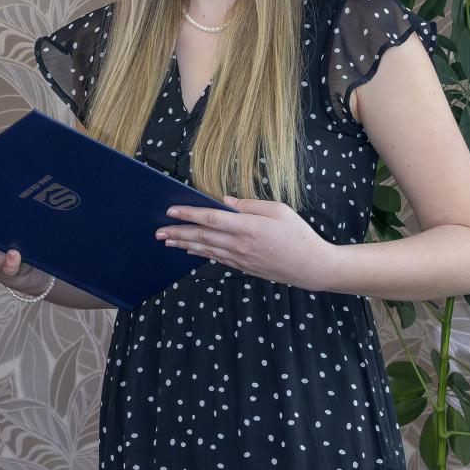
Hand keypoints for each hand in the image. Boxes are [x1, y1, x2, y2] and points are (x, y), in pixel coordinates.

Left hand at [155, 194, 336, 290]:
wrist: (311, 267)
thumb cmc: (298, 234)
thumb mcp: (279, 211)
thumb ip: (249, 205)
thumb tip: (225, 201)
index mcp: (248, 227)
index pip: (211, 219)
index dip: (189, 214)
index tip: (171, 210)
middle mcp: (240, 244)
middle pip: (202, 237)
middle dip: (178, 233)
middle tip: (158, 231)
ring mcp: (240, 259)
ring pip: (206, 250)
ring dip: (184, 245)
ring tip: (167, 241)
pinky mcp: (243, 267)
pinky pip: (216, 259)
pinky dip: (200, 254)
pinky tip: (190, 251)